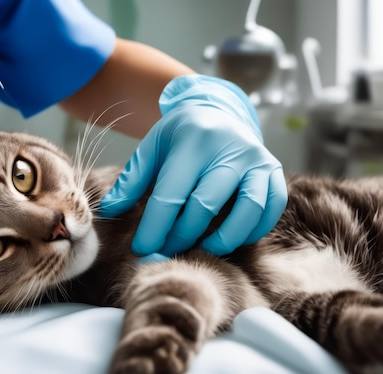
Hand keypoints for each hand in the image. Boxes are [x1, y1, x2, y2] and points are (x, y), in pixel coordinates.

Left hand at [99, 75, 286, 255]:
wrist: (219, 112)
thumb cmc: (180, 137)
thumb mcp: (152, 148)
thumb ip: (131, 180)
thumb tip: (108, 210)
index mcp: (192, 141)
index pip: (171, 195)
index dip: (154, 228)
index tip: (141, 249)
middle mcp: (229, 148)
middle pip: (205, 206)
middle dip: (181, 237)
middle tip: (165, 251)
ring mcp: (257, 159)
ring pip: (247, 210)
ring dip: (223, 239)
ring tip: (200, 249)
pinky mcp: (274, 171)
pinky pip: (271, 209)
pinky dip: (252, 230)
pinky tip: (230, 237)